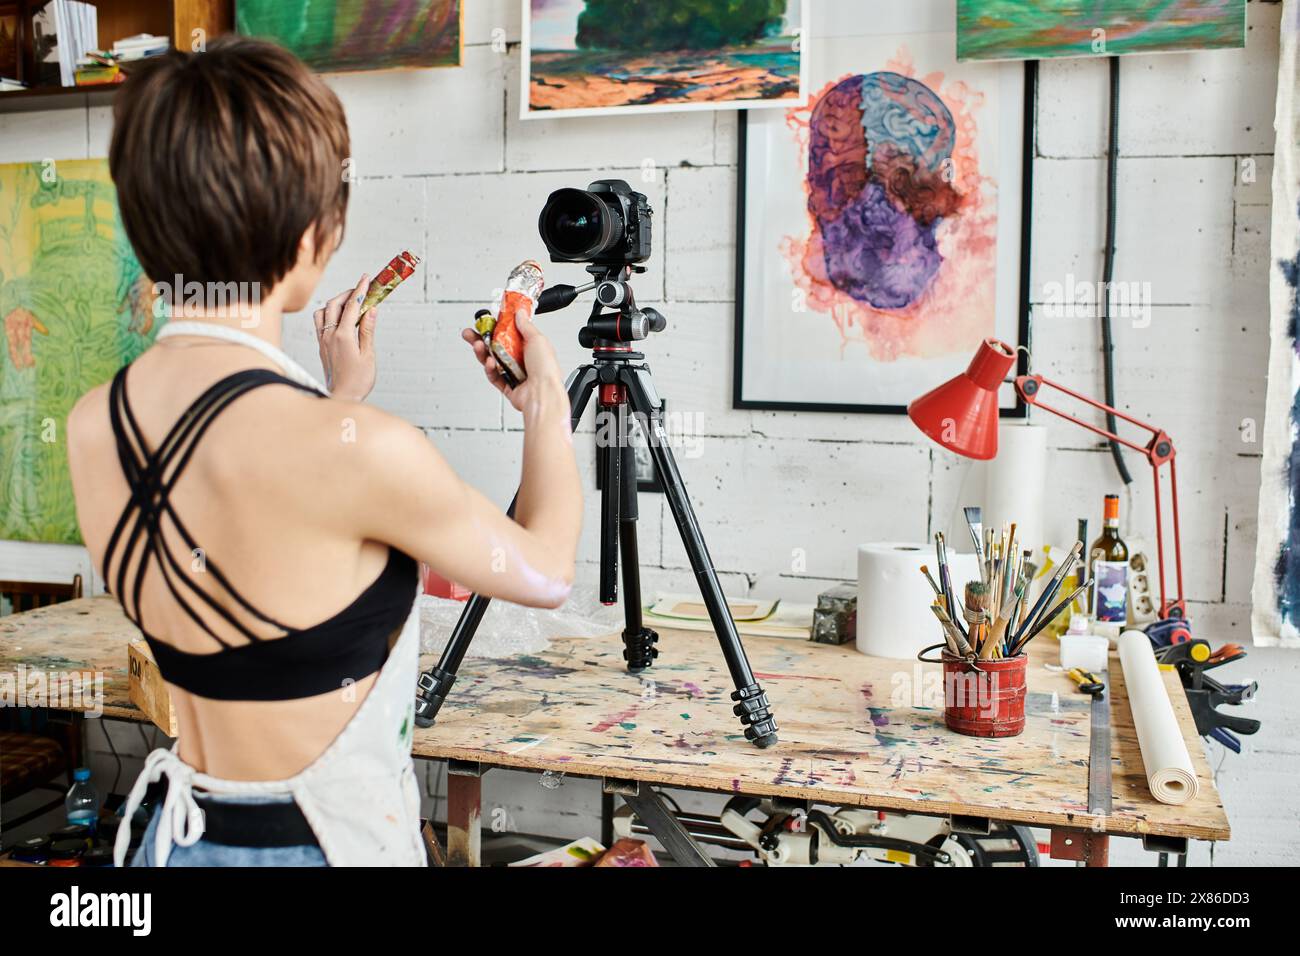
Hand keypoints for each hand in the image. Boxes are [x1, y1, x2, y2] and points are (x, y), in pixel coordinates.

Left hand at [315, 274, 376, 401]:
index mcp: (343, 336)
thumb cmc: (358, 381)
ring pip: (323, 311)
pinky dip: (328, 313)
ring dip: (336, 302)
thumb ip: (367, 330)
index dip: (360, 290)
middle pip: (335, 304)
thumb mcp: (368, 354)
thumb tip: (371, 309)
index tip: (366, 278)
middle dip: (348, 293)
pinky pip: (319, 322)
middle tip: (362, 288)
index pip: (352, 306)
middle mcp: (329, 335)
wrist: (342, 397)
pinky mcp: (321, 346)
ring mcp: (322, 340)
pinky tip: (338, 317)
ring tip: (350, 301)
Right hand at [461, 310, 565, 415]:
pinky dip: (490, 369)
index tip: (486, 322)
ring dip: (483, 352)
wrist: (543, 394)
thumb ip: (525, 326)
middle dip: (481, 339)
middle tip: (471, 334)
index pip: (509, 334)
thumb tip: (520, 313)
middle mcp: (522, 360)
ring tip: (478, 345)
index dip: (496, 328)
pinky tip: (490, 363)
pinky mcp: (508, 387)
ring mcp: (515, 374)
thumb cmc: (546, 370)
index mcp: (531, 347)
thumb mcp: (537, 339)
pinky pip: (494, 376)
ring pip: (493, 361)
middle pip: (497, 347)